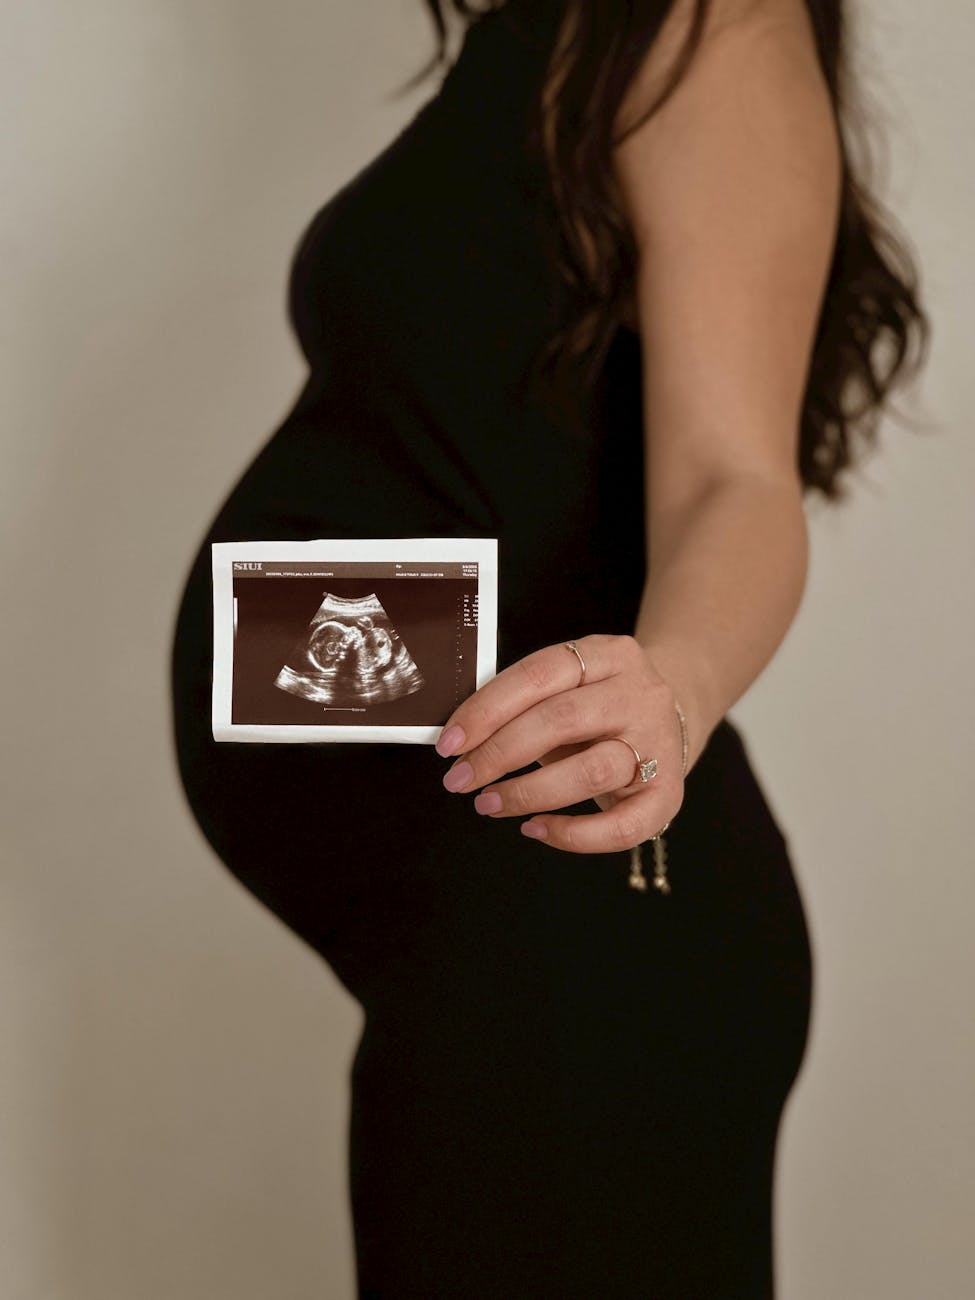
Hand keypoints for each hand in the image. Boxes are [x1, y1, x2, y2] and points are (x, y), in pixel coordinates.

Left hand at [435, 633, 684, 853]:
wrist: (674, 718)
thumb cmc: (600, 708)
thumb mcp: (570, 687)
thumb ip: (526, 703)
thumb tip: (462, 740)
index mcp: (609, 654)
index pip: (538, 674)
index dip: (487, 709)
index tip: (449, 742)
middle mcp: (639, 694)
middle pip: (561, 720)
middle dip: (499, 753)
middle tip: (460, 779)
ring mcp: (658, 743)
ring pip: (591, 771)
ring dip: (528, 792)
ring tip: (488, 803)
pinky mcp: (669, 793)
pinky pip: (623, 826)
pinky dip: (573, 835)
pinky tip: (536, 828)